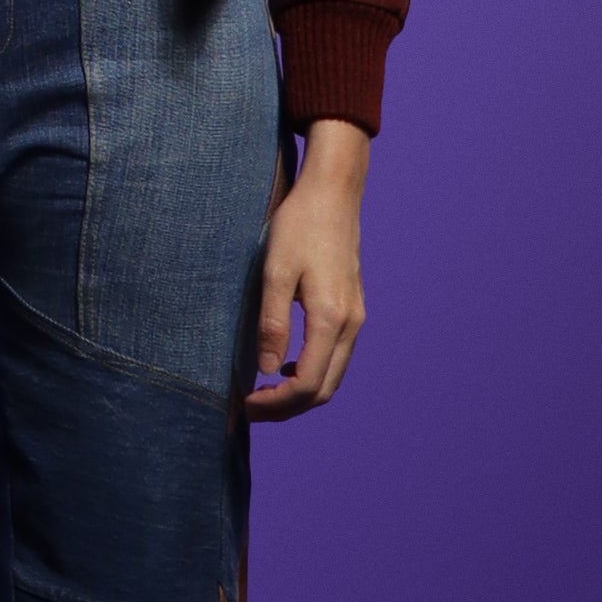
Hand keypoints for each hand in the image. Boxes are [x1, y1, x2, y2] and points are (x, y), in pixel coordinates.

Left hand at [245, 119, 368, 420]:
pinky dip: (312, 375)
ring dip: (300, 394)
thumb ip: (272, 323)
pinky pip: (336, 358)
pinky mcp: (352, 311)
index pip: (307, 384)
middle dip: (287, 408)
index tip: (245, 404)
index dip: (276, 404)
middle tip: (250, 408)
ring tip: (263, 394)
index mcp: (330, 318)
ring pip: (332, 377)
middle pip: (324, 390)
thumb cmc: (301, 226)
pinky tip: (284, 368)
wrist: (334, 194)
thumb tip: (266, 369)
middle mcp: (349, 324)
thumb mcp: (276, 271)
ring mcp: (355, 318)